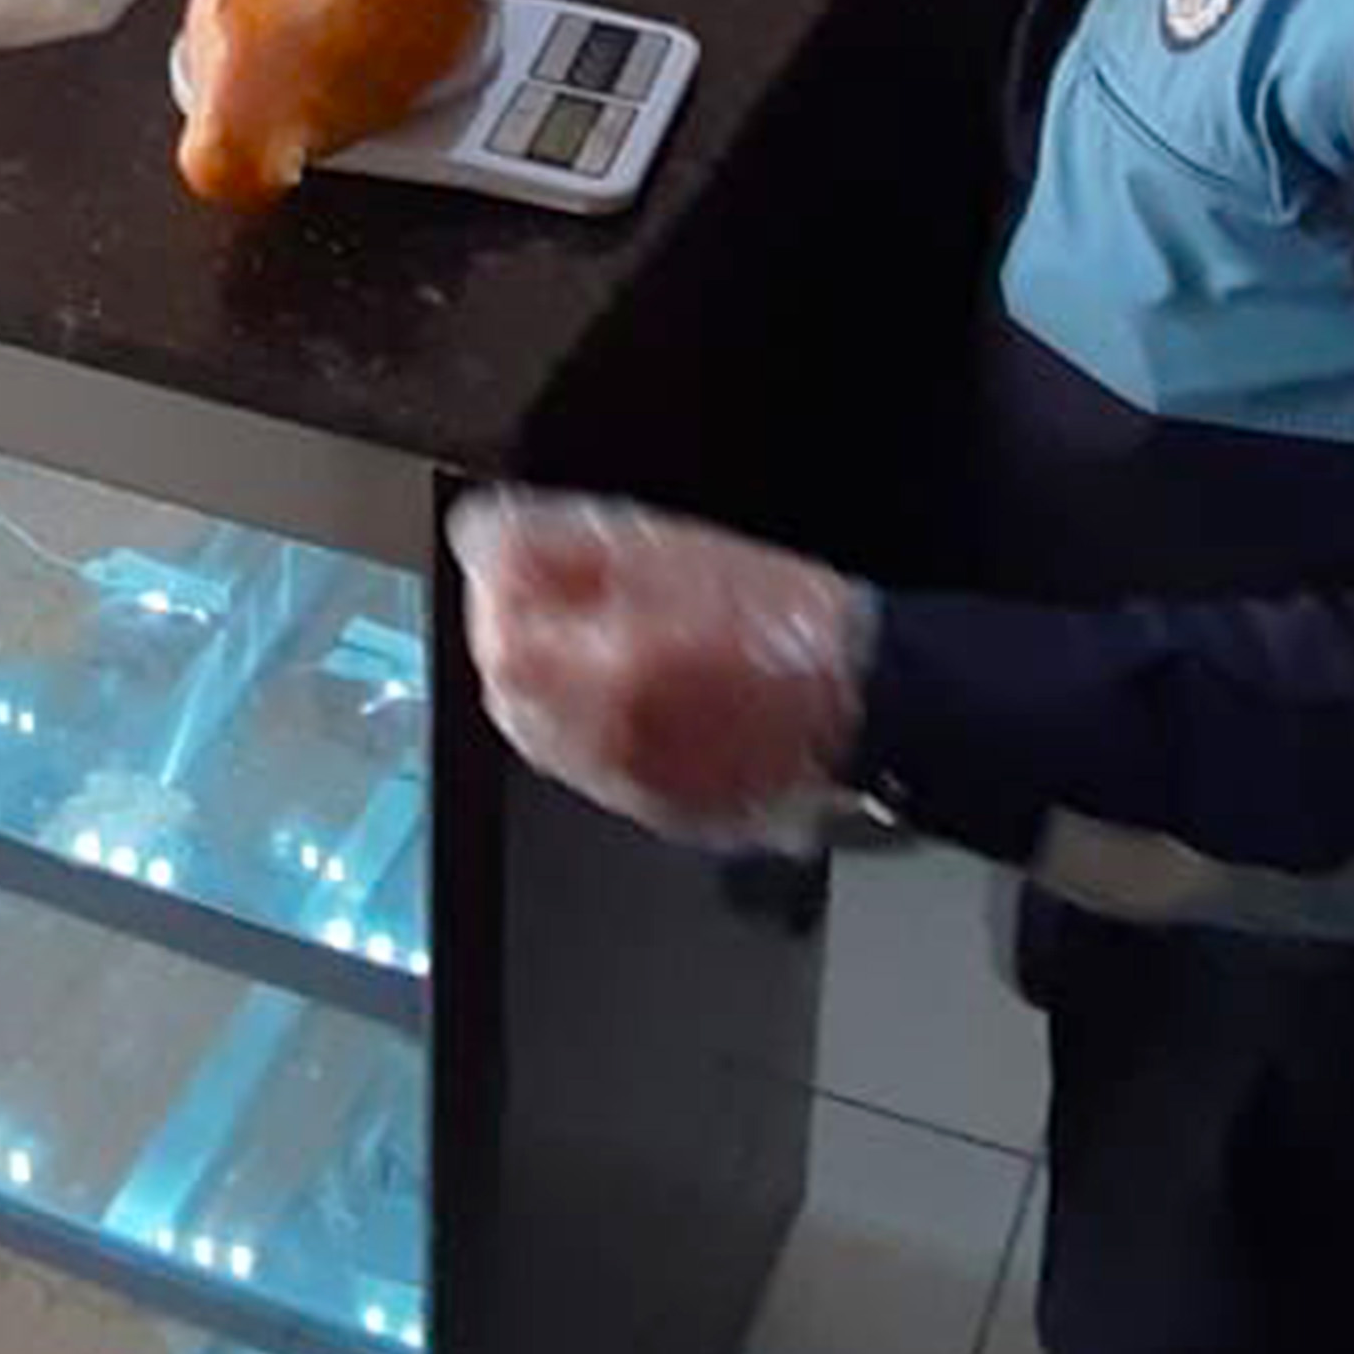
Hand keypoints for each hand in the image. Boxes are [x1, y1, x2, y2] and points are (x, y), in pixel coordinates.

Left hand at [450, 491, 874, 855]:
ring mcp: (634, 790)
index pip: (500, 647)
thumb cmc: (783, 620)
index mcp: (608, 678)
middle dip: (520, 644)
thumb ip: (558, 542)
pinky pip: (597, 772)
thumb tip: (486, 539)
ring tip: (604, 642)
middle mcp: (610, 748)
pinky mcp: (663, 814)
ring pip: (549, 741)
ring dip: (553, 688)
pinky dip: (597, 730)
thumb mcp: (662, 544)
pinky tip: (641, 693)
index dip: (496, 599)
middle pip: (512, 701)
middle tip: (554, 600)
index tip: (513, 567)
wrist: (867, 695)